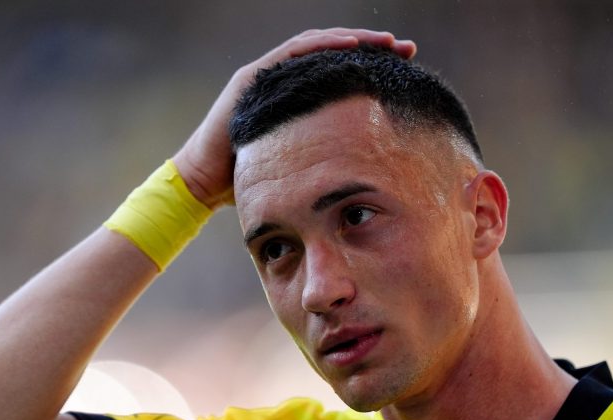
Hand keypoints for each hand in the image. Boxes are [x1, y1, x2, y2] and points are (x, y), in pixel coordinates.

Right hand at [172, 28, 415, 208]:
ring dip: (354, 41)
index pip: (340, 74)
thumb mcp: (300, 169)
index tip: (407, 69)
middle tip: (407, 49)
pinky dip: (322, 46)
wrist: (204, 186)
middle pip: (334, 55)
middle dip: (372, 49)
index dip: (373, 68)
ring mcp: (265, 76)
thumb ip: (324, 162)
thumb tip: (366, 175)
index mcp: (296, 101)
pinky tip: (350, 45)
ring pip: (317, 46)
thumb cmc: (249, 184)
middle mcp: (282, 82)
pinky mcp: (251, 78)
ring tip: (387, 43)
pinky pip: (292, 53)